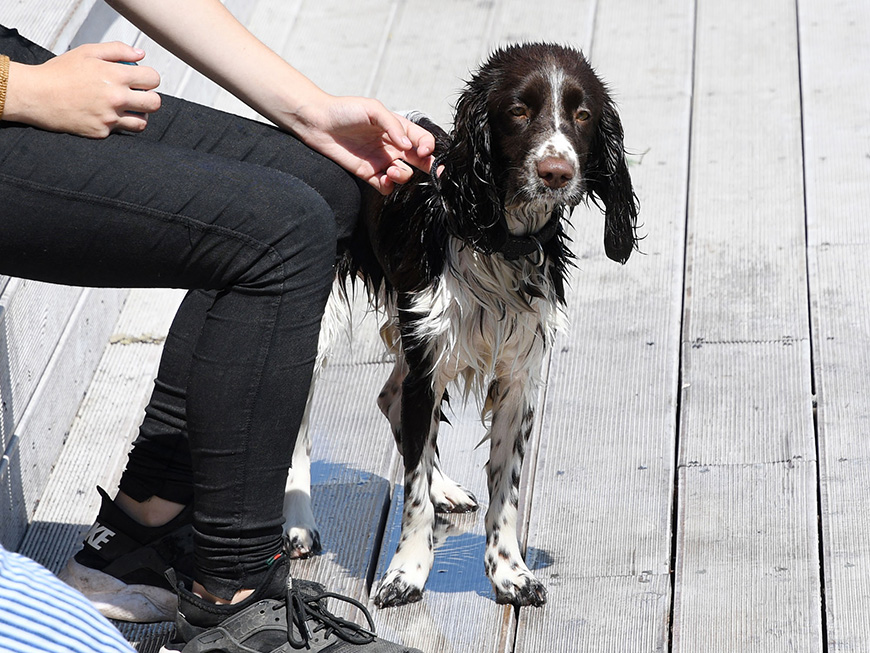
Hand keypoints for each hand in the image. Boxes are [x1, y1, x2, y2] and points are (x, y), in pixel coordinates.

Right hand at [3, 42, 160, 137]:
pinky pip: (120, 131)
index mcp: (116, 76)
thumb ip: (117, 51)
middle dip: (149, 98)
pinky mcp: (102, 132)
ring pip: (142, 122)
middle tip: (138, 96)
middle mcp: (116, 98)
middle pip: (154, 103)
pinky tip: (105, 115)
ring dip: (138, 114)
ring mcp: (110, 117)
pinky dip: (116, 124)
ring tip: (125, 108)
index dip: (149, 78)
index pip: (153, 79)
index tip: (142, 80)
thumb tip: (140, 55)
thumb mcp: (87, 52)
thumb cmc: (59, 73)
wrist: (36, 96)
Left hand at [289, 95, 434, 193]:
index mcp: (398, 129)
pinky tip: (382, 177)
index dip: (428, 147)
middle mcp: (393, 146)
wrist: (318, 122)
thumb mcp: (373, 109)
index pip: (423, 140)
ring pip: (404, 175)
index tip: (423, 151)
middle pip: (420, 161)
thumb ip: (393, 126)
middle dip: (431, 167)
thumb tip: (408, 147)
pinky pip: (386, 186)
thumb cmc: (345, 110)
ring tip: (391, 170)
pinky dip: (388, 185)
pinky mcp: (368, 173)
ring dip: (403, 175)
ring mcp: (381, 161)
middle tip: (434, 172)